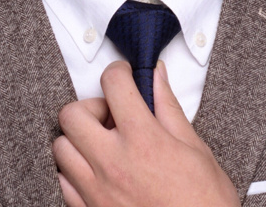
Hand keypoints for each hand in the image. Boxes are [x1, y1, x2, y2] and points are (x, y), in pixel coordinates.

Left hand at [53, 60, 239, 206]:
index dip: (118, 71)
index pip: (113, 84)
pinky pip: (62, 183)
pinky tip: (96, 171)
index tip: (123, 76)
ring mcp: (97, 191)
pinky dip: (73, 171)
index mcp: (143, 140)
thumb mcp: (196, 151)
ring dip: (78, 139)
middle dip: (90, 106)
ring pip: (60, 148)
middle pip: (72, 114)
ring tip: (102, 144)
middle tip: (110, 115)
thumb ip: (169, 108)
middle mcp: (113, 163)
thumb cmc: (204, 205)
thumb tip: (157, 78)